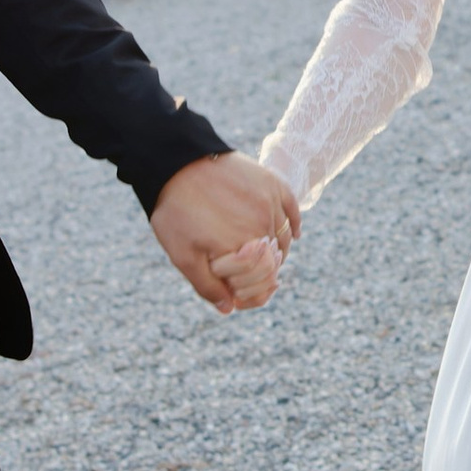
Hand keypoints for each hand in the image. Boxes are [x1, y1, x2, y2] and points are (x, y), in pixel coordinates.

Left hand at [150, 152, 300, 311]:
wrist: (177, 162)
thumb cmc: (176, 211)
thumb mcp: (183, 255)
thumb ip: (207, 286)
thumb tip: (229, 308)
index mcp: (242, 249)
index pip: (261, 283)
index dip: (249, 293)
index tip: (235, 290)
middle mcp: (262, 227)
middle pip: (275, 262)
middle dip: (261, 273)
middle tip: (246, 274)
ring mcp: (270, 204)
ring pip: (285, 238)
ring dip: (276, 251)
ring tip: (261, 255)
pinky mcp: (272, 184)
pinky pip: (293, 209)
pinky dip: (294, 225)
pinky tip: (293, 235)